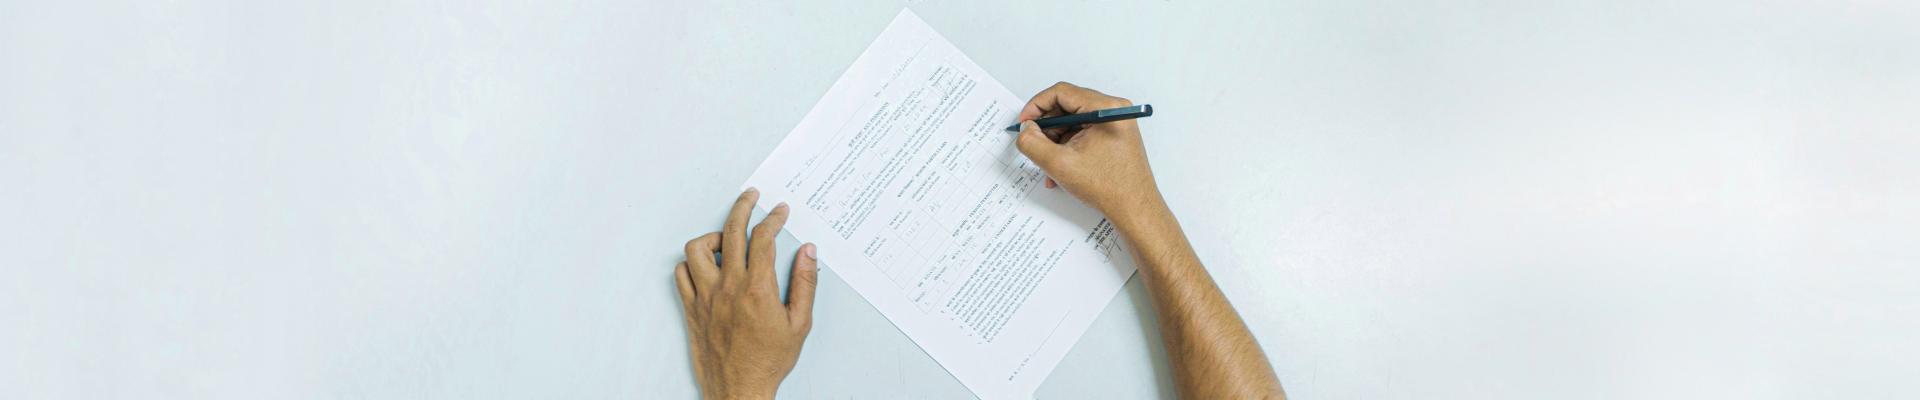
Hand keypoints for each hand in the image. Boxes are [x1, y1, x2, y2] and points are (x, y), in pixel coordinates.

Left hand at [675, 188, 818, 398]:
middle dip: (744, 206)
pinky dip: (692, 263)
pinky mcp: (692, 308)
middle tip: (751, 197)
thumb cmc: (769, 361)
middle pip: (731, 231)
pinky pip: (681, 273)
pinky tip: (707, 265)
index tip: (780, 211)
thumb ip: (805, 284)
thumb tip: (807, 253)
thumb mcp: (799, 323)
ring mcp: (706, 297)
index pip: (762, 238)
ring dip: (713, 236)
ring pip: (698, 248)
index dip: (773, 218)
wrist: (740, 389)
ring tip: (727, 239)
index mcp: (758, 289)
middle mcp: (728, 287)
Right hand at [1014, 82, 1164, 219]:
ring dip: (1055, 141)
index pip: (1062, 92)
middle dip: (1046, 127)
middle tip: (1033, 142)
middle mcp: (1114, 111)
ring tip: (1048, 163)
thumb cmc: (1110, 188)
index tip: (1025, 122)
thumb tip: (1025, 129)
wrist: (1134, 209)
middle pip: (1067, 106)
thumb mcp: (1059, 164)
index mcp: (1105, 109)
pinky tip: (1060, 167)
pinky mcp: (1113, 136)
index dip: (1037, 106)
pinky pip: (1083, 133)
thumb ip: (1033, 143)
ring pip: (1073, 122)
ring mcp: (1115, 124)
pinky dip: (1068, 147)